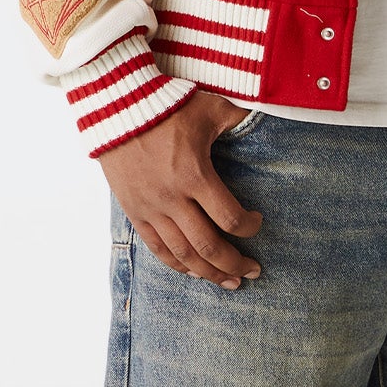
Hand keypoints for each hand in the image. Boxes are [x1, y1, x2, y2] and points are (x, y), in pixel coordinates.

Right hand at [99, 90, 263, 288]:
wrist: (116, 106)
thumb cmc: (167, 104)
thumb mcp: (211, 107)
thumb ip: (240, 119)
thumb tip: (271, 117)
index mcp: (194, 175)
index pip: (229, 218)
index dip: (249, 227)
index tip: (257, 222)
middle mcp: (172, 198)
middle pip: (208, 246)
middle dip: (234, 264)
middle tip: (253, 272)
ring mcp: (150, 208)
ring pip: (182, 254)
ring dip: (208, 273)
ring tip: (229, 282)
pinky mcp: (134, 211)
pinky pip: (157, 248)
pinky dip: (177, 264)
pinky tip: (194, 272)